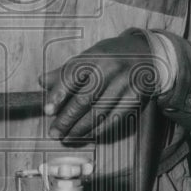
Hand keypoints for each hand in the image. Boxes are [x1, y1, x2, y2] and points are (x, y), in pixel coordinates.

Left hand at [39, 30, 158, 140]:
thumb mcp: (88, 56)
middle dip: (67, 118)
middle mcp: (110, 69)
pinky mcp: (137, 97)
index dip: (58, 95)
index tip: (48, 111)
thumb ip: (65, 71)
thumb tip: (41, 81)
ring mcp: (125, 84)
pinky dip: (100, 129)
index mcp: (94, 57)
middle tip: (55, 131)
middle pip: (84, 99)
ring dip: (81, 128)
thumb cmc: (111, 56)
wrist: (149, 53)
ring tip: (67, 137)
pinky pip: (115, 118)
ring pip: (99, 112)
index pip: (71, 76)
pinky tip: (88, 135)